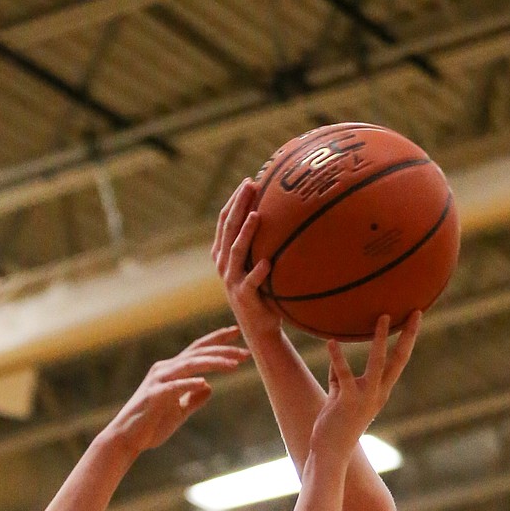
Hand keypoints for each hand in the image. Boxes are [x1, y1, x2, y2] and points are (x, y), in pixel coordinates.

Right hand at [102, 329, 247, 457]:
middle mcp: (165, 370)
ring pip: (189, 365)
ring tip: (234, 365)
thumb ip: (193, 399)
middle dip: (223, 350)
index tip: (237, 332)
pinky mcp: (153, 397)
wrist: (127, 439)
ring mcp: (158, 381)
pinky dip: (188, 383)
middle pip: (197, 353)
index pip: (198, 350)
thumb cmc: (151, 425)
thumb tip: (209, 387)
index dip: (218, 340)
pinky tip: (204, 382)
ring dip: (213, 363)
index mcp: (172, 371)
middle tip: (246, 352)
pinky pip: (173, 387)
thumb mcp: (178, 412)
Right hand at [213, 179, 278, 342]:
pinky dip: (258, 272)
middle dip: (238, 205)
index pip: (224, 221)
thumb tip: (286, 213)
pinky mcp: (244, 297)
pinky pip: (251, 282)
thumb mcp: (258, 265)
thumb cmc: (263, 292)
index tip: (249, 181)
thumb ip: (262, 244)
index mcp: (224, 255)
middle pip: (228, 229)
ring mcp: (232, 282)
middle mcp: (224, 266)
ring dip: (245, 233)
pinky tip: (267, 262)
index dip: (234, 200)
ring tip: (257, 216)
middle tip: (251, 185)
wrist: (260, 328)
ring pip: (235, 252)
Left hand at [307, 312, 420, 460]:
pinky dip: (337, 357)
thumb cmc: (335, 426)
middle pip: (399, 360)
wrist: (330, 454)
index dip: (407, 339)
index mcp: (380, 392)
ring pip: (378, 363)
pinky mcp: (346, 401)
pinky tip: (330, 342)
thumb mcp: (339, 398)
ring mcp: (364, 397)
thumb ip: (340, 379)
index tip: (415, 318)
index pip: (398, 361)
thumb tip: (335, 360)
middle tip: (416, 312)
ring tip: (382, 317)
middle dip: (408, 336)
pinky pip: (343, 374)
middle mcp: (378, 393)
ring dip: (381, 339)